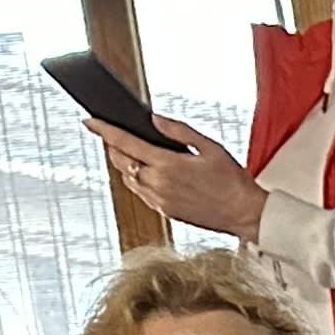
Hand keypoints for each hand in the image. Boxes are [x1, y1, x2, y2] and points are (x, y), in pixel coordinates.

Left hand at [93, 118, 264, 242]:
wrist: (245, 214)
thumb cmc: (233, 181)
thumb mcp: (210, 147)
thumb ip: (179, 131)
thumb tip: (155, 120)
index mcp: (167, 165)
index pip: (125, 143)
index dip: (104, 130)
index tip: (89, 121)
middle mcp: (158, 184)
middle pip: (121, 161)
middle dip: (114, 146)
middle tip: (114, 135)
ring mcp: (160, 200)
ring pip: (128, 178)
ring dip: (125, 164)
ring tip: (131, 154)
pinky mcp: (166, 212)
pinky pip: (141, 193)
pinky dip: (137, 180)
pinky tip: (147, 173)